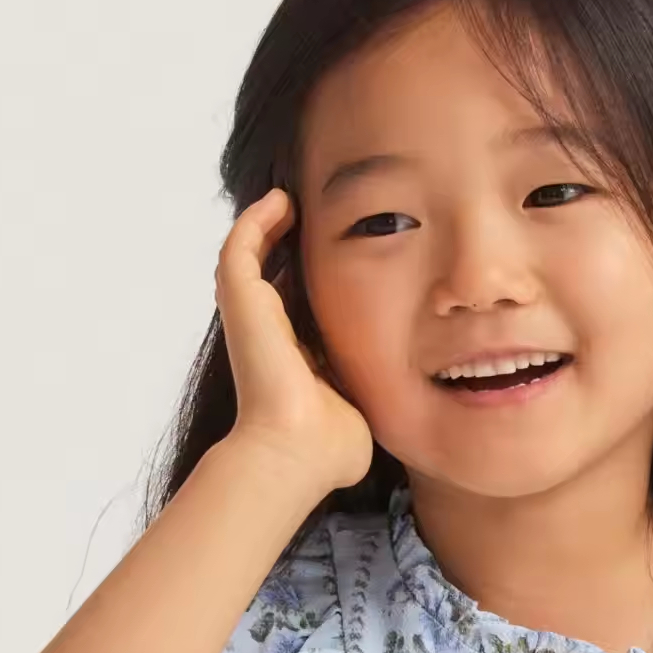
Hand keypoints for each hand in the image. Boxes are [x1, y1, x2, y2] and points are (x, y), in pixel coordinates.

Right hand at [215, 188, 373, 490]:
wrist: (298, 453)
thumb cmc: (332, 446)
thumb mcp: (364, 406)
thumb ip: (376, 392)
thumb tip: (411, 397)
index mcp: (295, 355)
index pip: (302, 303)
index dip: (320, 276)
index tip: (347, 251)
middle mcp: (268, 333)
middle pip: (276, 272)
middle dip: (293, 241)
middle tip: (319, 214)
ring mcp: (250, 316)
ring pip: (252, 252)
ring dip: (271, 222)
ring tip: (295, 198)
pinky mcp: (240, 301)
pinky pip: (241, 244)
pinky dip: (257, 218)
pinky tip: (282, 200)